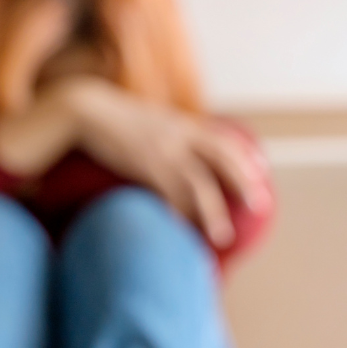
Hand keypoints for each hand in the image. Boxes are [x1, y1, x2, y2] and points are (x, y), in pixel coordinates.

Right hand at [68, 80, 271, 247]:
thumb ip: (166, 131)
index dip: (245, 157)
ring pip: (199, 185)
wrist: (85, 110)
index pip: (224, 139)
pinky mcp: (144, 167)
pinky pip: (169, 196)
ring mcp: (163, 152)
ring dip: (213, 213)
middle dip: (244, 183)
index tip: (260, 173)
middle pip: (222, 160)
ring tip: (223, 237)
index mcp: (182, 124)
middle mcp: (179, 136)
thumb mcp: (147, 118)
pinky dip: (179, 216)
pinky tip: (184, 231)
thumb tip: (175, 144)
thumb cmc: (111, 118)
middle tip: (258, 207)